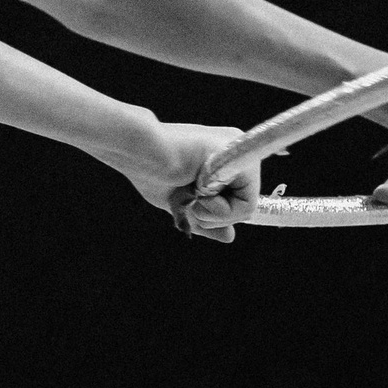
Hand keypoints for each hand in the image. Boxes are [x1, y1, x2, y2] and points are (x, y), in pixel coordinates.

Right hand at [121, 121, 260, 242]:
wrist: (139, 152)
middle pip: (244, 205)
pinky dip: (220, 211)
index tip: (194, 204)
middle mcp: (235, 150)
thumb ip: (206, 218)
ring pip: (248, 208)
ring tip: (191, 191)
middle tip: (190, 199)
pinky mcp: (239, 159)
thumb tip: (230, 237)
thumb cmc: (150, 172)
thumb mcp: (181, 203)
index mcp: (222, 158)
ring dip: (213, 214)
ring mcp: (239, 152)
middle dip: (214, 216)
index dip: (217, 213)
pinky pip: (247, 204)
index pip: (237, 199)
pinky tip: (198, 191)